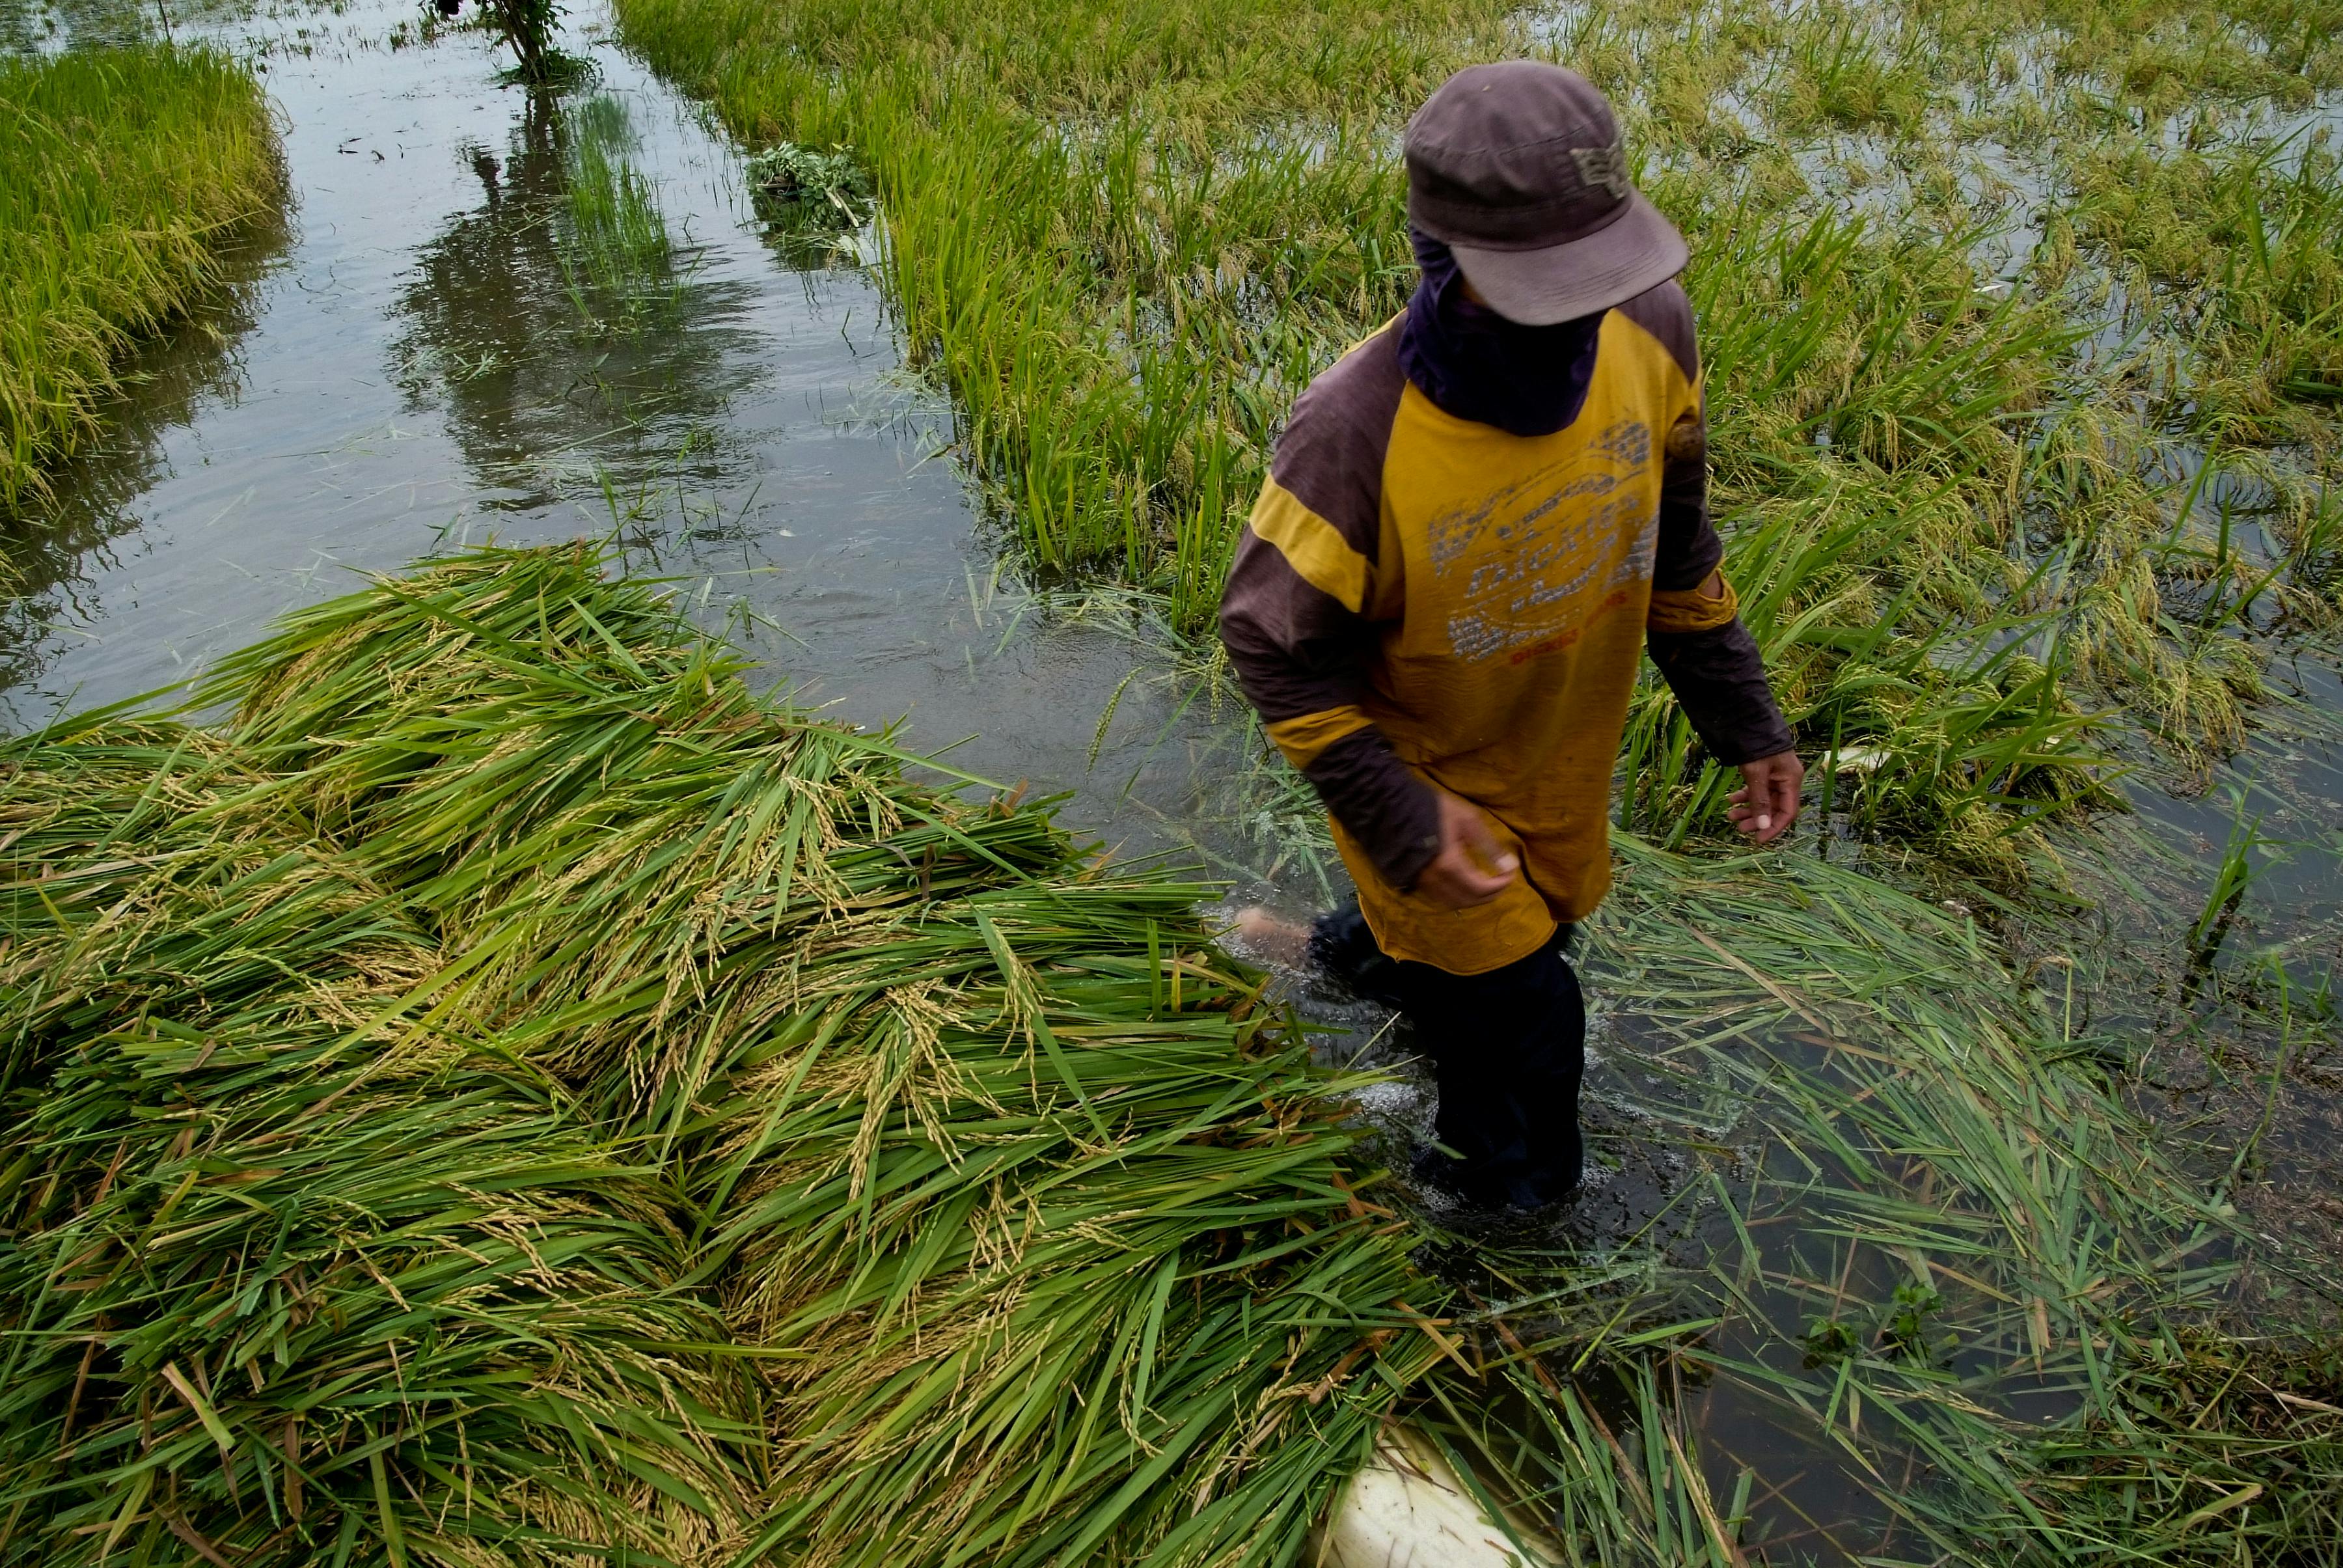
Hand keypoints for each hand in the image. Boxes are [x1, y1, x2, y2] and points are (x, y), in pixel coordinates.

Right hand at [1416, 790, 1518, 908]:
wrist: (1393, 806)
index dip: (1500, 884)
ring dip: (1473, 898)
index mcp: (1450, 864)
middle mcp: (1435, 879)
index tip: (1511, 872)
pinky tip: (1464, 881)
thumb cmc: (1435, 809)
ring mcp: (1422, 882)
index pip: (1481, 888)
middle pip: (1468, 901)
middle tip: (1501, 881)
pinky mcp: (1414, 880)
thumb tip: (1509, 866)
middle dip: (1489, 894)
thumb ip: (1489, 847)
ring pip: (1453, 903)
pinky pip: (1440, 897)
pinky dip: (1457, 895)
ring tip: (1485, 884)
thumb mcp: (1468, 821)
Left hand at [1728, 751, 1804, 844]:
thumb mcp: (1756, 774)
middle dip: (1757, 819)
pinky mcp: (1765, 771)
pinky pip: (1757, 789)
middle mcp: (1787, 779)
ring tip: (1730, 815)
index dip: (1774, 827)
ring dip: (1748, 809)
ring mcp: (1776, 775)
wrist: (1748, 720)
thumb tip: (1763, 825)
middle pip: (1775, 807)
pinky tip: (1731, 800)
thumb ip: (1760, 800)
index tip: (1758, 839)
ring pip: (1764, 799)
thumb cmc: (1756, 745)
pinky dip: (1745, 796)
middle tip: (1739, 828)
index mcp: (1791, 780)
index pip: (1788, 812)